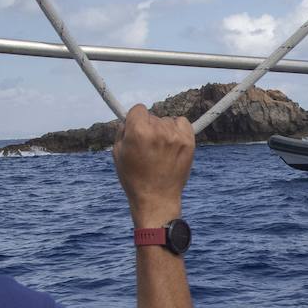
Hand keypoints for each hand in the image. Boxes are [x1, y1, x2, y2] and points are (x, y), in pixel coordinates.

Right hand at [113, 104, 194, 225]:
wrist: (156, 199)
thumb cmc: (134, 178)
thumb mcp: (118, 153)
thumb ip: (122, 131)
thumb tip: (129, 119)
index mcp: (138, 131)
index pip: (138, 109)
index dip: (135, 120)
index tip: (136, 129)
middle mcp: (158, 131)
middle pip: (153, 116)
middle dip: (149, 127)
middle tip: (148, 146)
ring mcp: (175, 136)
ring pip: (167, 121)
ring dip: (163, 130)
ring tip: (161, 150)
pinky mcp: (189, 142)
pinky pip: (183, 123)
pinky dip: (178, 129)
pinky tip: (172, 143)